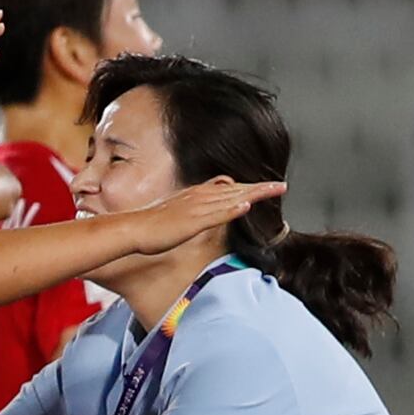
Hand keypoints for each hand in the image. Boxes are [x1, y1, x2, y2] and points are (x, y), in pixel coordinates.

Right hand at [129, 177, 288, 254]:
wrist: (132, 229)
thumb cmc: (148, 226)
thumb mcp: (172, 215)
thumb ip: (188, 211)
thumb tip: (197, 214)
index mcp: (195, 196)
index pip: (226, 188)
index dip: (246, 188)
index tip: (262, 188)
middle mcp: (199, 197)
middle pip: (235, 189)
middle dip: (259, 188)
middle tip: (281, 186)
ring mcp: (197, 208)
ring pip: (232, 197)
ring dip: (254, 193)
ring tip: (275, 189)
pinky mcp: (193, 221)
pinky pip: (217, 214)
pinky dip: (233, 209)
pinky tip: (247, 206)